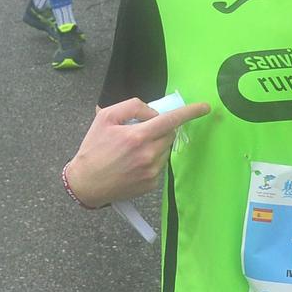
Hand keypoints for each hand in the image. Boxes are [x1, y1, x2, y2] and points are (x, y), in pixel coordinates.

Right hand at [64, 96, 210, 207]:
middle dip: (161, 128)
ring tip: (133, 149)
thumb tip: (153, 112)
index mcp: (137, 136)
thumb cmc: (94, 148)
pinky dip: (152, 159)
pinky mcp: (151, 184)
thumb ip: (132, 107)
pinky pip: (160, 165)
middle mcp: (148, 154)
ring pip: (166, 149)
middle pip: (170, 134)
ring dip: (156, 144)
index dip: (190, 112)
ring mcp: (151, 171)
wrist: (86, 183)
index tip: (205, 107)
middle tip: (142, 131)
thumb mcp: (105, 117)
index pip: (171, 120)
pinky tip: (134, 162)